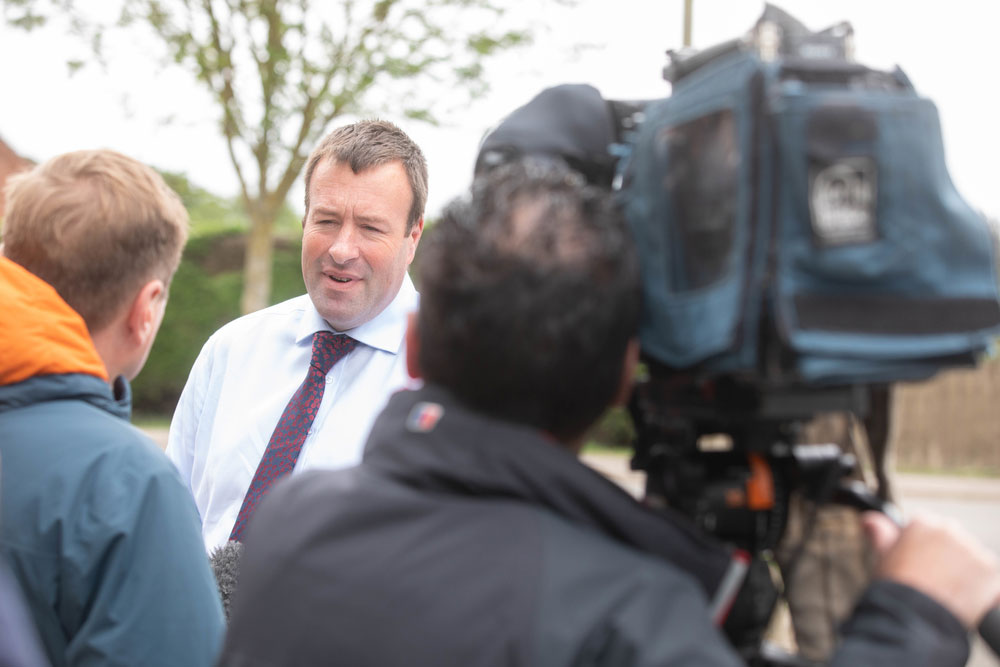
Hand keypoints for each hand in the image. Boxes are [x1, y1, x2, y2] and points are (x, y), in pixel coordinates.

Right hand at [863, 511, 999, 627]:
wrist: (915, 617)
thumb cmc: (896, 588)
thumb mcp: (883, 556)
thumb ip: (880, 532)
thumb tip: (870, 519)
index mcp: (923, 522)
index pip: (926, 527)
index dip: (921, 548)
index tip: (917, 564)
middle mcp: (950, 530)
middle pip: (951, 540)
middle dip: (945, 557)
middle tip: (931, 580)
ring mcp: (973, 550)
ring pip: (971, 558)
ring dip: (963, 572)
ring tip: (945, 592)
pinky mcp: (991, 571)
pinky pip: (988, 578)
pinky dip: (980, 589)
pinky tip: (961, 599)